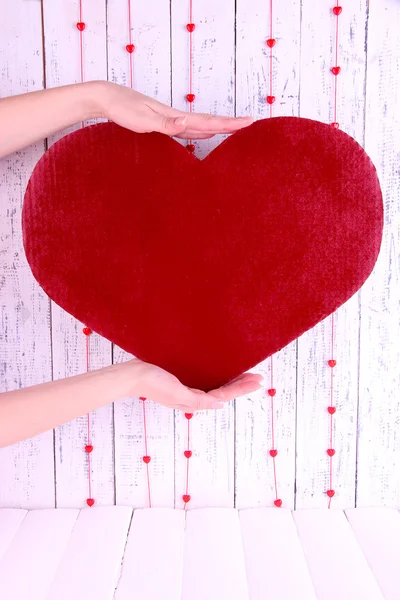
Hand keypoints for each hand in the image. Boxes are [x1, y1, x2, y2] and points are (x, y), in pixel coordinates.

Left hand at [96, 81, 252, 139]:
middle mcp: (176, 116)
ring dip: (217, 127)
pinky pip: (187, 129)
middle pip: (208, 121)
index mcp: (175, 116)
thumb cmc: (122, 109)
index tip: (248, 121)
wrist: (107, 98)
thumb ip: (166, 124)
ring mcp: (170, 119)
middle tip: (248, 123)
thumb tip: (188, 123)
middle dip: (229, 124)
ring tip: (233, 128)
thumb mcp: (143, 120)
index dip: (228, 123)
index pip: (207, 121)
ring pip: (199, 125)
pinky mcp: (162, 122)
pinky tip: (204, 134)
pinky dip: (199, 132)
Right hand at [124, 358, 262, 411]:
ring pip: (216, 381)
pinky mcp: (182, 372)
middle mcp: (193, 392)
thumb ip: (198, 401)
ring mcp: (187, 382)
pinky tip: (223, 367)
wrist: (132, 374)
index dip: (241, 388)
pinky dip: (217, 371)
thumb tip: (220, 405)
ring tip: (246, 372)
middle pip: (223, 388)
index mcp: (193, 399)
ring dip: (231, 378)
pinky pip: (204, 373)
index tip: (257, 380)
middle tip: (259, 376)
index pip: (224, 394)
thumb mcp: (177, 394)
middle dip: (241, 383)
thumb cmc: (153, 384)